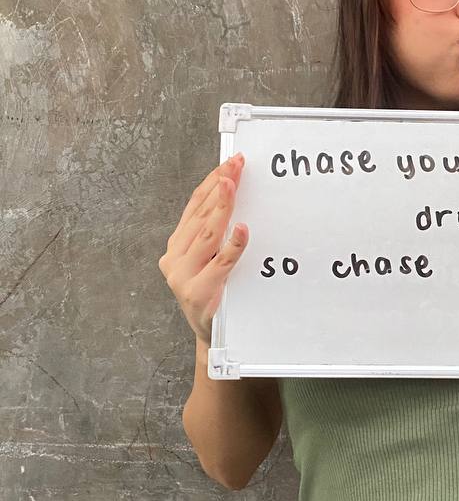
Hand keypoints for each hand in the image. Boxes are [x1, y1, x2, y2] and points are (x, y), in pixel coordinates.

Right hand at [157, 154, 247, 346]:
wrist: (213, 337)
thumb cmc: (215, 293)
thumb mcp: (209, 260)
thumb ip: (216, 234)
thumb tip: (238, 198)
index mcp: (177, 245)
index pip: (194, 206)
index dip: (211, 182)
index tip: (229, 163)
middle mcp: (175, 257)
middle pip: (201, 215)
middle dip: (220, 187)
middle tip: (235, 166)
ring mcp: (184, 275)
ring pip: (207, 235)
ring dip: (221, 207)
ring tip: (232, 185)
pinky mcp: (199, 292)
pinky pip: (221, 263)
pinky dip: (232, 245)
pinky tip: (242, 229)